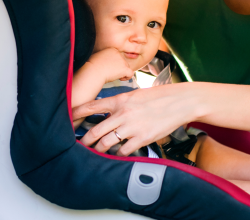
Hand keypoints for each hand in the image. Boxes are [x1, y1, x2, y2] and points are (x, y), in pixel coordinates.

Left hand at [74, 83, 197, 154]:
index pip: (93, 106)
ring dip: (99, 149)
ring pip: (106, 143)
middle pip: (96, 129)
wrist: (180, 102)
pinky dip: (117, 154)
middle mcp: (123, 113)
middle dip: (85, 140)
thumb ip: (121, 103)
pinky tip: (116, 154)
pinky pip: (123, 150)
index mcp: (120, 100)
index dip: (78, 112)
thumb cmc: (159, 98)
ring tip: (96, 152)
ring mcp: (132, 127)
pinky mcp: (142, 138)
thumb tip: (107, 110)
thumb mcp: (136, 95)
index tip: (68, 117)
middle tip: (79, 145)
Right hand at [85, 48, 133, 82]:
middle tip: (110, 73)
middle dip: (118, 68)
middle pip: (123, 62)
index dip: (115, 64)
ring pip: (126, 67)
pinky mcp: (124, 68)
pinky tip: (120, 79)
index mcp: (112, 49)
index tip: (108, 68)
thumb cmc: (92, 66)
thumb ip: (105, 58)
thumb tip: (109, 64)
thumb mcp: (98, 57)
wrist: (93, 71)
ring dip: (121, 72)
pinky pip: (130, 73)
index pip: (118, 57)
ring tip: (113, 76)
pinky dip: (127, 77)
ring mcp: (122, 61)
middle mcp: (118, 53)